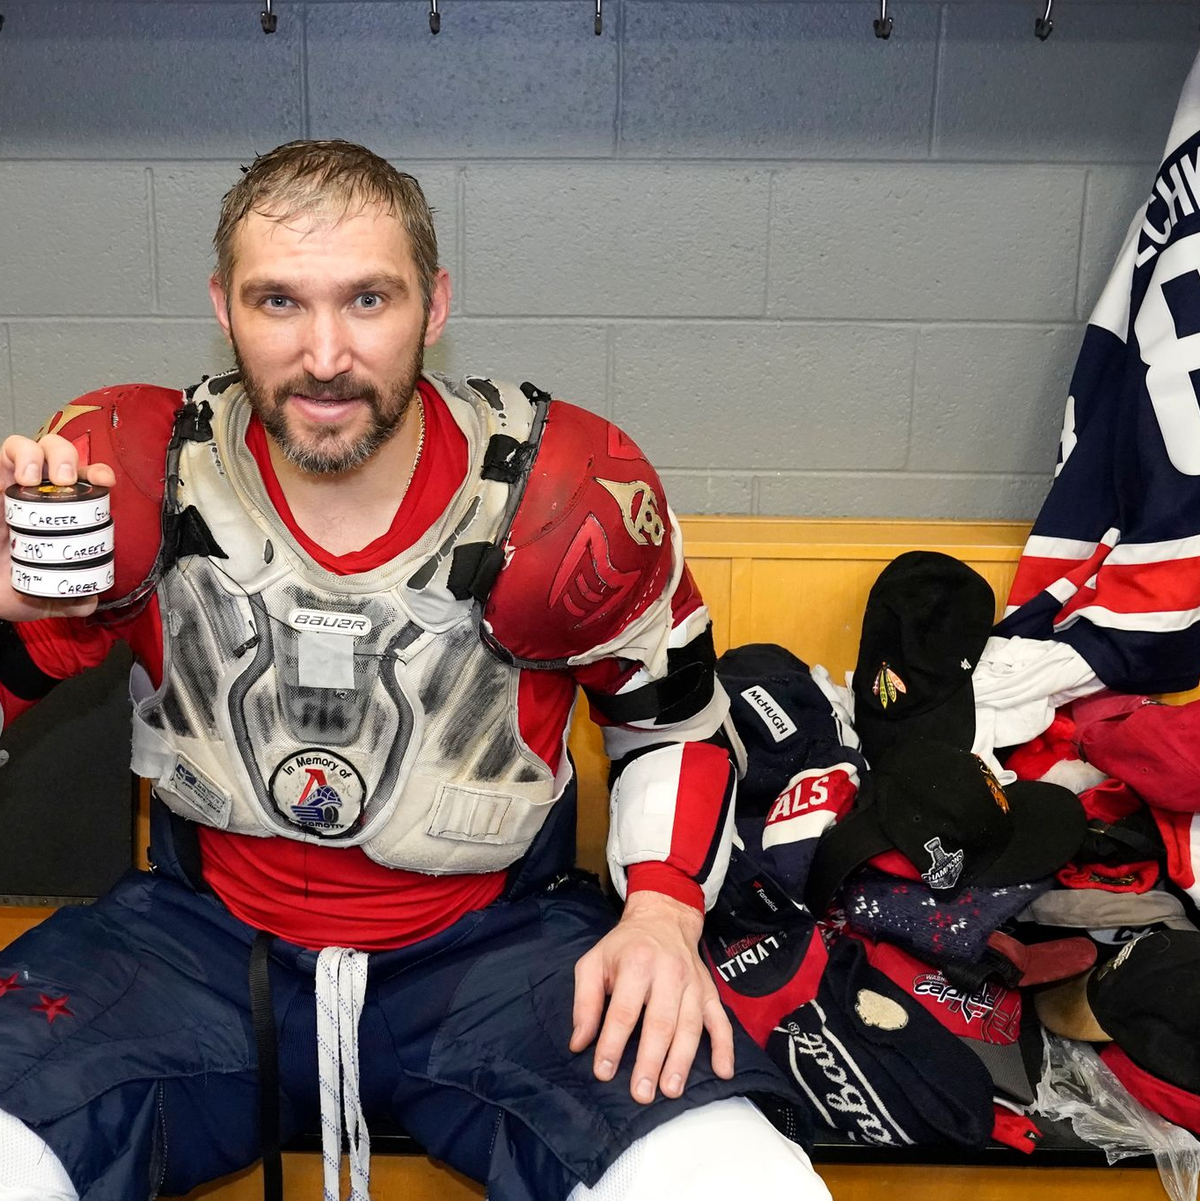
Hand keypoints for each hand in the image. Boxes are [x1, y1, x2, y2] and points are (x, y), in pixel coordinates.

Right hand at [0, 433, 115, 621]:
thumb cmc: (4, 585)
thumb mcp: (41, 598)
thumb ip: (68, 602)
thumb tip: (88, 601)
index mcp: (55, 514)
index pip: (82, 483)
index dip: (97, 474)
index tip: (106, 481)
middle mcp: (34, 495)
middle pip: (59, 454)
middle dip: (70, 457)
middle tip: (68, 481)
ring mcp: (9, 485)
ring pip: (31, 446)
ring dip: (46, 452)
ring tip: (49, 477)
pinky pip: (4, 453)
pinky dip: (19, 455)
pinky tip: (23, 477)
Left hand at [570, 890, 734, 1104]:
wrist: (663, 919)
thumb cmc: (624, 947)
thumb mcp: (593, 963)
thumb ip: (584, 1002)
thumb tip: (579, 1043)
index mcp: (636, 963)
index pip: (623, 1010)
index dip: (612, 1043)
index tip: (603, 1072)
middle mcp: (668, 972)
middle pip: (660, 1022)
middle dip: (650, 1060)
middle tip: (640, 1093)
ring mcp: (693, 983)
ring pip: (689, 1026)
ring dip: (681, 1061)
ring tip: (670, 1090)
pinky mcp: (709, 992)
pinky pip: (721, 1021)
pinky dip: (725, 1047)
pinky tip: (723, 1072)